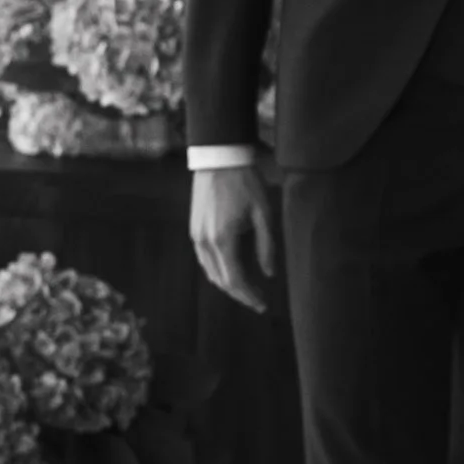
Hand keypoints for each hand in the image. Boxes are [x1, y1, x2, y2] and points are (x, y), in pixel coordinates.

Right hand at [190, 162, 275, 313]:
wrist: (219, 159)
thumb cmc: (244, 183)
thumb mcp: (263, 213)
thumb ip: (267, 246)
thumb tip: (269, 274)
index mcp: (223, 240)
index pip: (235, 280)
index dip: (249, 296)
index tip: (263, 304)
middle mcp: (205, 242)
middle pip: (221, 281)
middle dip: (240, 294)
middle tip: (258, 301)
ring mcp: (196, 236)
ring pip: (210, 272)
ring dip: (228, 284)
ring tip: (247, 289)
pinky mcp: (194, 230)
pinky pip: (205, 260)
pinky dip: (218, 270)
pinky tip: (232, 270)